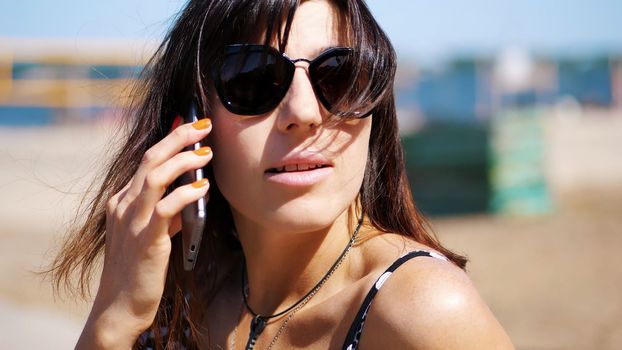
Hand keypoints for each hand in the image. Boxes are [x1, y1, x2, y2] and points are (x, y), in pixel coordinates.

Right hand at [77, 118, 211, 348]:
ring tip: (207, 152)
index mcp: (121, 201)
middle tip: (203, 126)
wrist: (120, 306)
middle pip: (150, 159)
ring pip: (155, 176)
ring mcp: (131, 221)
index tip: (189, 125)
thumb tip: (189, 192)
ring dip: (183, 160)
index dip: (169, 140)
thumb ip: (165, 212)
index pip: (145, 160)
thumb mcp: (150, 234)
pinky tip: (203, 188)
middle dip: (178, 138)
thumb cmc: (138, 269)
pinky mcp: (145, 240)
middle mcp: (122, 205)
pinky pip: (166, 208)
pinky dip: (186, 193)